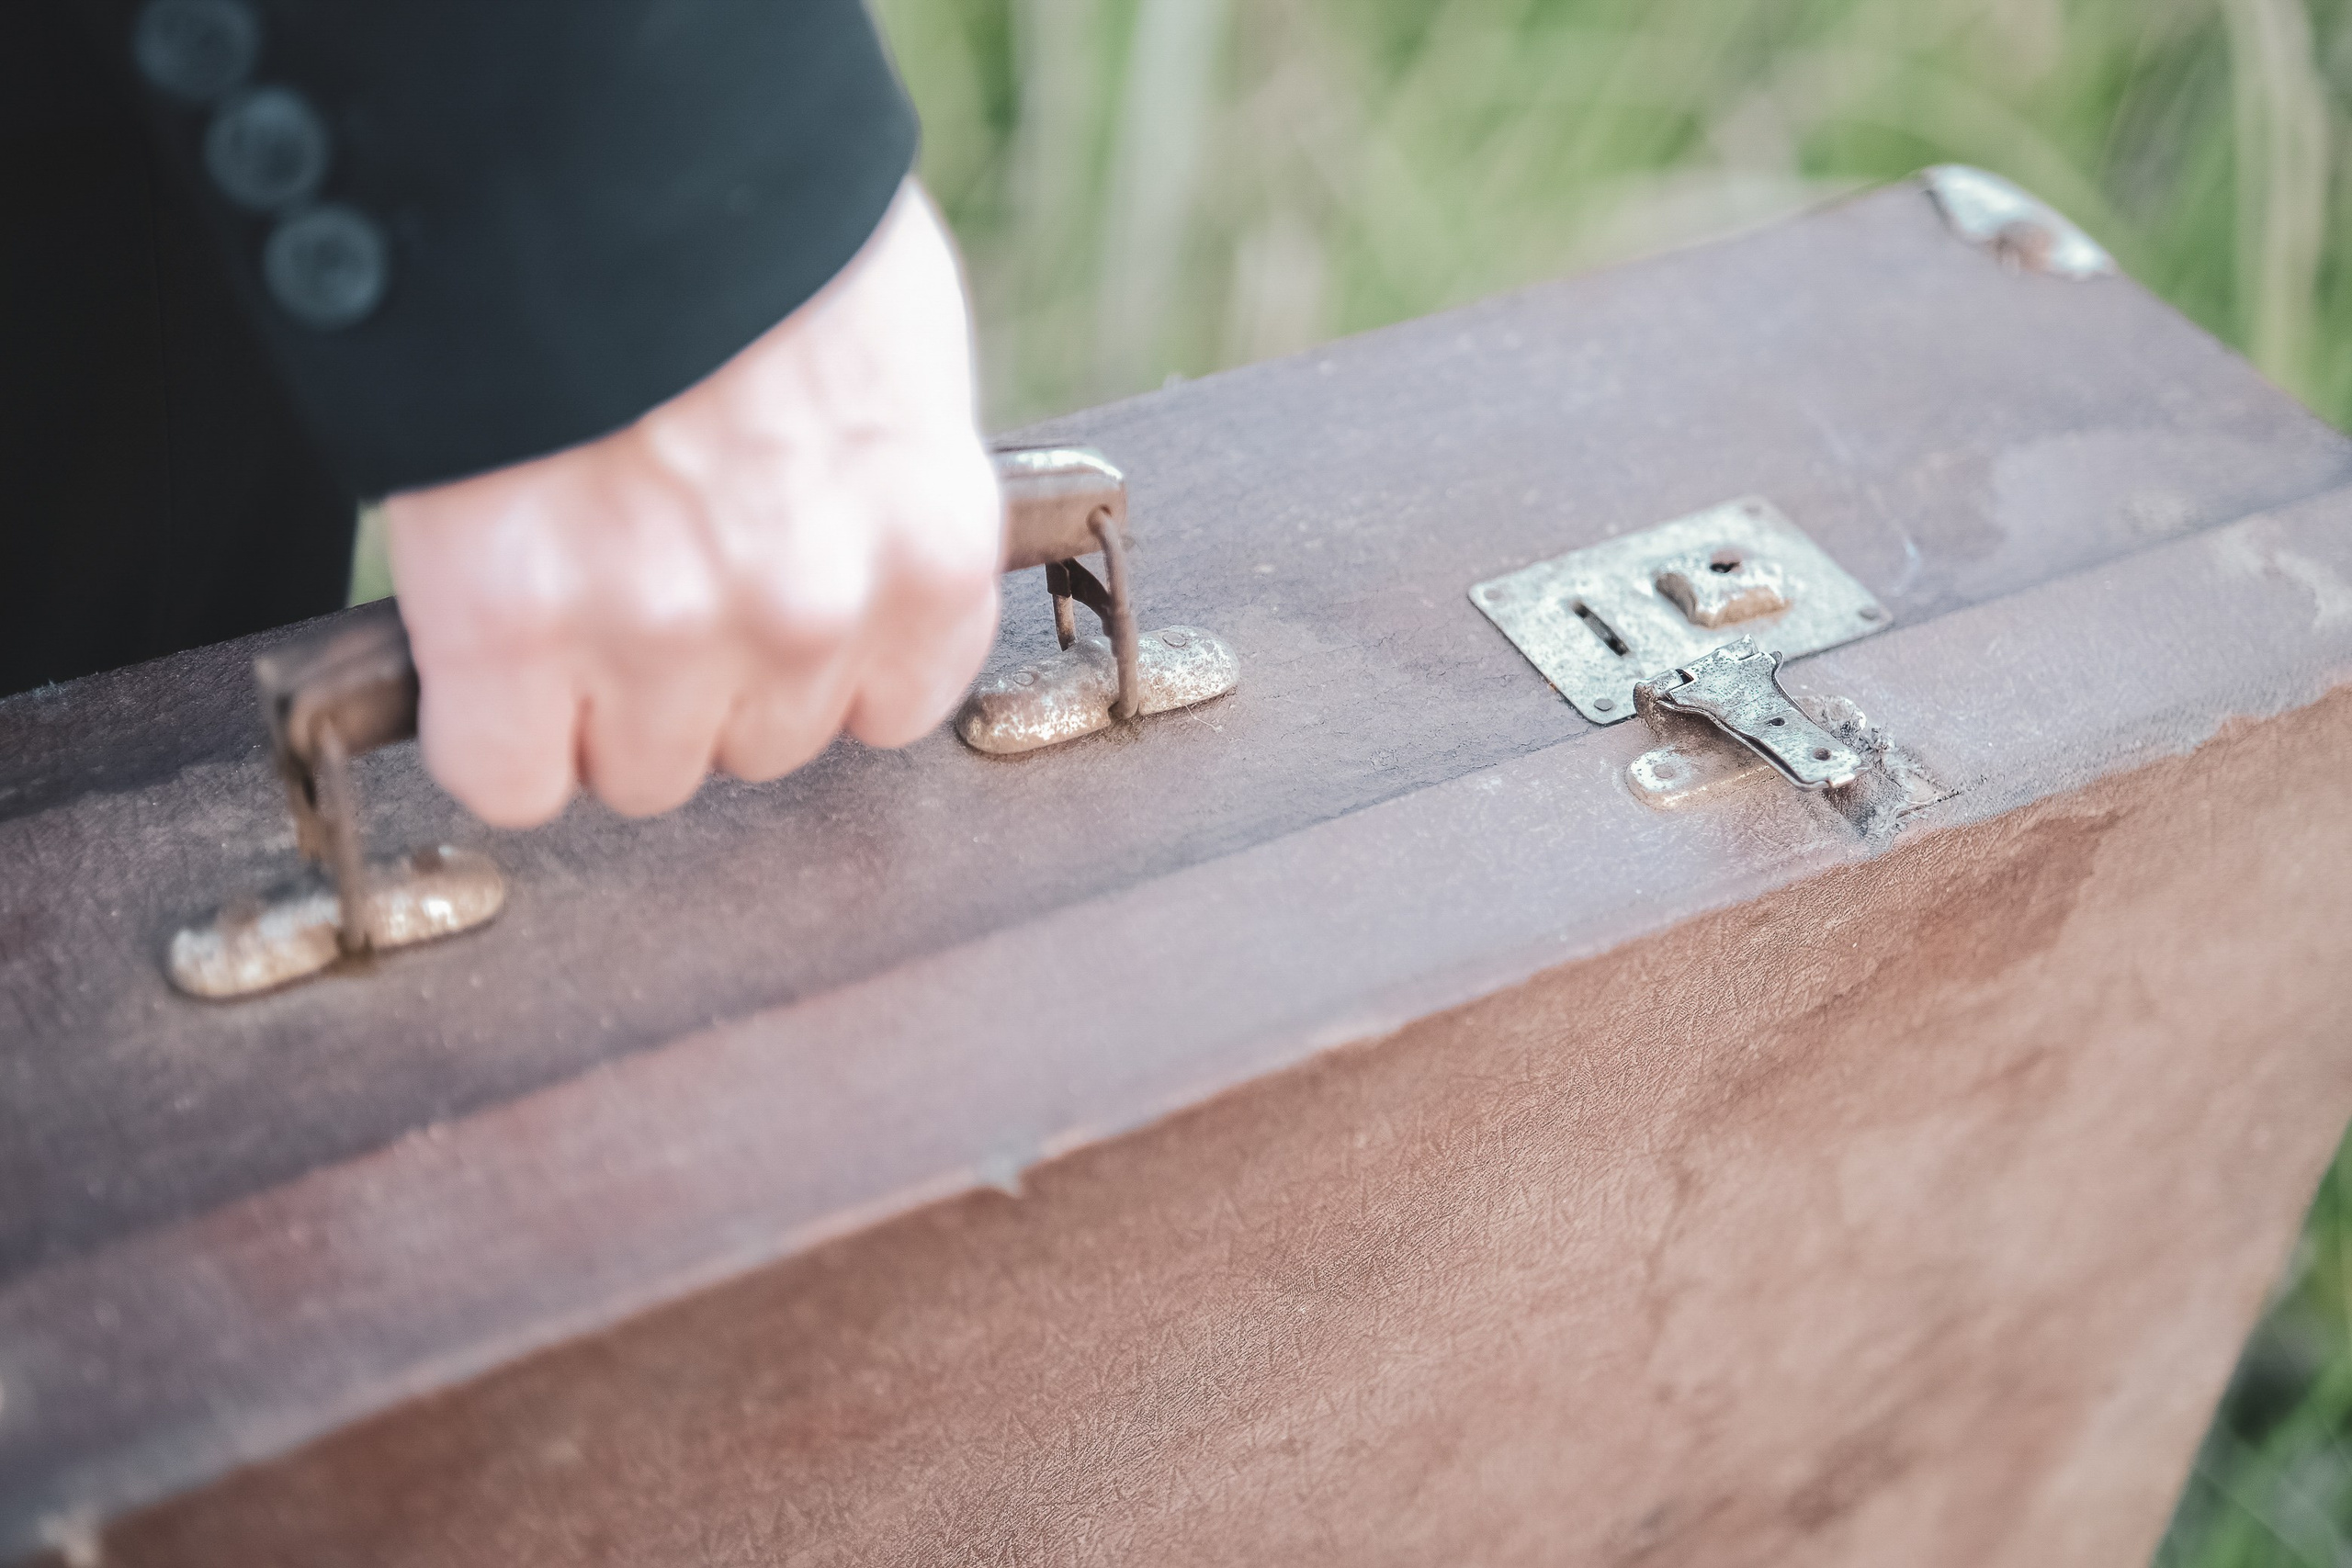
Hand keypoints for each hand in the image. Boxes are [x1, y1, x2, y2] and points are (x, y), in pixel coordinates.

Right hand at [383, 179, 1000, 827]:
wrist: (598, 135)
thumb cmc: (754, 217)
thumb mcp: (892, 350)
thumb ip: (884, 486)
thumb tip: (854, 538)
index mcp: (926, 546)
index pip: (892, 709)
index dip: (815, 669)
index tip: (765, 622)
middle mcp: (815, 613)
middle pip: (759, 747)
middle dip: (707, 678)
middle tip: (652, 569)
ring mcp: (667, 631)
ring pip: (640, 772)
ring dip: (600, 704)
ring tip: (572, 581)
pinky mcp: (514, 631)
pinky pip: (505, 777)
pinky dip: (487, 733)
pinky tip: (489, 655)